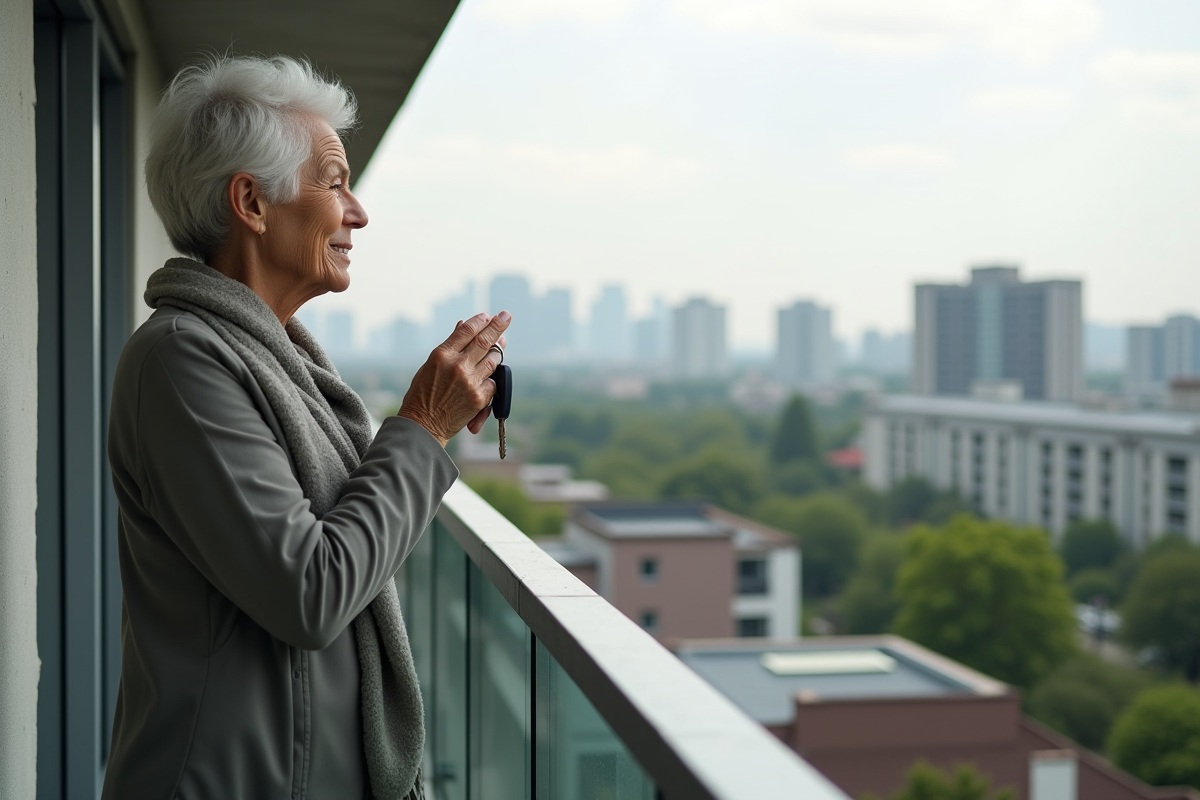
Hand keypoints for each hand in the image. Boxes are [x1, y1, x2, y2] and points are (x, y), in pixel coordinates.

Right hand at [397, 311, 510, 446]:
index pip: (467, 331)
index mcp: (441, 355)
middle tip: (506, 316)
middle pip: (484, 340)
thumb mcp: (430, 365)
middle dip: (497, 326)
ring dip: (498, 350)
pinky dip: (491, 379)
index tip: (487, 316)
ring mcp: (470, 381)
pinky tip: (487, 378)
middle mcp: (457, 365)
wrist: (423, 426)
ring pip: (494, 359)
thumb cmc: (422, 395)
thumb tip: (463, 325)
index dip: (479, 321)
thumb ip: (449, 347)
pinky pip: (493, 382)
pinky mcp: (479, 398)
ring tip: (501, 343)